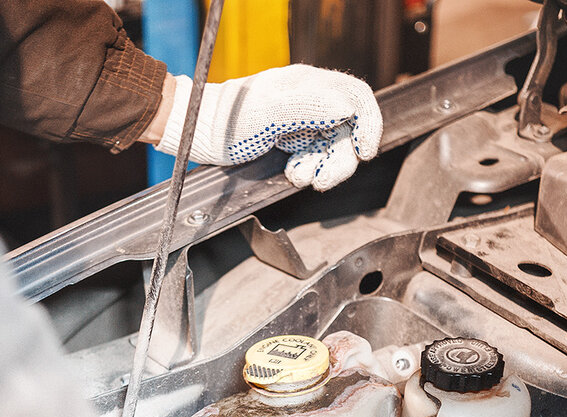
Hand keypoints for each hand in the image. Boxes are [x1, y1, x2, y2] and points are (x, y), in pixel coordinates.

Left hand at [154, 64, 382, 190]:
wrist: (197, 134)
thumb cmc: (225, 120)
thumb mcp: (268, 112)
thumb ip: (310, 106)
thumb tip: (347, 106)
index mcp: (310, 85)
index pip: (357, 98)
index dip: (368, 125)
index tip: (364, 152)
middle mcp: (310, 102)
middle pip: (348, 131)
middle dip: (340, 159)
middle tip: (321, 180)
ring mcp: (301, 122)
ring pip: (332, 149)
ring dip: (322, 169)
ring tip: (298, 176)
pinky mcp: (290, 142)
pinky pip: (314, 158)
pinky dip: (309, 171)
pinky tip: (292, 175)